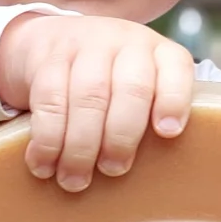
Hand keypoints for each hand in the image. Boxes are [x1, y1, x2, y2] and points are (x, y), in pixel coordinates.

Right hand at [0, 13, 194, 191]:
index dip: (174, 100)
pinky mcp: (49, 55)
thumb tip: (161, 175)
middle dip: (122, 136)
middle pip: (131, 88)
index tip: (168, 134)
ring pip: (88, 95)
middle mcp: (128, 42)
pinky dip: (47, 138)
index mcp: (160, 53)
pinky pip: (50, 98)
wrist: (52, 41)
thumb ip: (152, 118)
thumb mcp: (140, 88)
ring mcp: (88, 43)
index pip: (176, 67)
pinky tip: (44, 163)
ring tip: (75, 180)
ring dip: (80, 145)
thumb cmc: (109, 83)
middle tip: (112, 170)